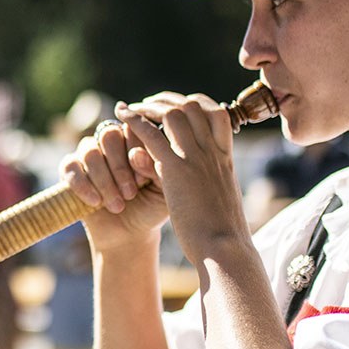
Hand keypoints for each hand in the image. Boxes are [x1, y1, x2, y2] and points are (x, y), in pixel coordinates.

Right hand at [59, 115, 169, 252]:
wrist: (129, 233)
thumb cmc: (151, 207)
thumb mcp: (163, 189)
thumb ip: (156, 169)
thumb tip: (136, 154)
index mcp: (135, 138)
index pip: (132, 127)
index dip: (137, 151)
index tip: (144, 181)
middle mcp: (111, 141)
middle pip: (108, 134)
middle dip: (120, 167)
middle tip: (131, 193)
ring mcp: (89, 152)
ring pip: (89, 151)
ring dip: (104, 180)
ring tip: (118, 205)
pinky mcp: (70, 169)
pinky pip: (70, 166)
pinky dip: (83, 186)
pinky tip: (96, 202)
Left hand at [115, 92, 249, 265]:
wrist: (224, 248)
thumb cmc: (223, 233)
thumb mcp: (217, 198)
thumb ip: (202, 178)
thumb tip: (183, 169)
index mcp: (226, 158)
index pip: (217, 114)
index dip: (196, 104)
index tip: (179, 106)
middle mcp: (214, 151)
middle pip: (194, 106)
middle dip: (169, 100)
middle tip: (149, 103)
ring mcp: (197, 158)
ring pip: (173, 114)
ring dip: (150, 107)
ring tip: (132, 109)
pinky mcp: (177, 170)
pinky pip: (152, 136)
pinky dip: (136, 122)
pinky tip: (122, 117)